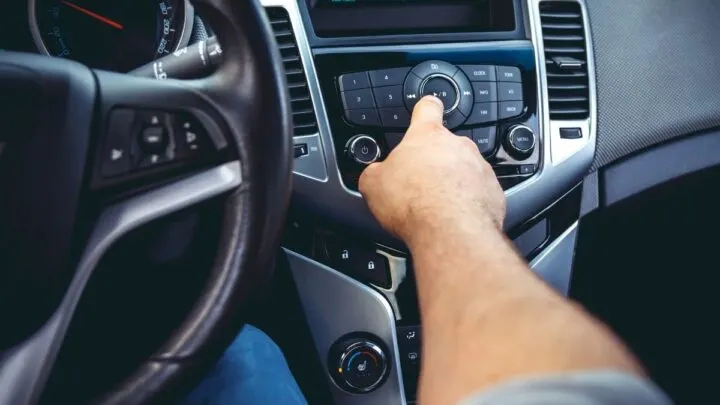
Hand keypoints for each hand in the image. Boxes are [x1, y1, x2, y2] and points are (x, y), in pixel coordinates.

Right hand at [358, 96, 505, 245]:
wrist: (450, 231)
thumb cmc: (414, 202)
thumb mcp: (374, 185)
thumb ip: (375, 172)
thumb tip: (374, 176)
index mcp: (428, 136)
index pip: (428, 109)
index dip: (425, 109)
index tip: (425, 110)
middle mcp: (458, 146)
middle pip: (447, 146)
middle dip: (435, 162)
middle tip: (419, 184)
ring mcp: (479, 168)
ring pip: (465, 171)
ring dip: (453, 184)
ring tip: (436, 207)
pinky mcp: (493, 193)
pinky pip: (479, 194)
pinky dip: (468, 204)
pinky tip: (453, 220)